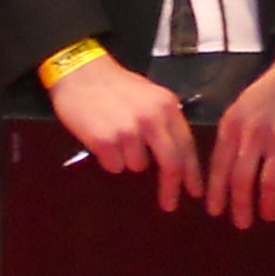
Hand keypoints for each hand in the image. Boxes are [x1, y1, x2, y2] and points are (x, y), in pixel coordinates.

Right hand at [49, 53, 205, 211]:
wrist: (79, 71)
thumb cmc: (114, 85)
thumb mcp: (149, 95)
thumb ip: (164, 121)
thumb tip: (177, 156)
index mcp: (166, 106)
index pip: (187, 145)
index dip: (192, 172)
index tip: (195, 191)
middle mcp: (152, 119)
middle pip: (171, 163)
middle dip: (171, 187)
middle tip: (169, 204)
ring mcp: (129, 131)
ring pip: (137, 165)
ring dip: (127, 159)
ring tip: (115, 136)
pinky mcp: (106, 141)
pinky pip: (114, 166)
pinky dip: (108, 158)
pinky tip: (101, 138)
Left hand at [206, 55, 274, 228]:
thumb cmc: (272, 89)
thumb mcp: (243, 105)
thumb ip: (234, 133)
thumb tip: (226, 169)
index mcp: (233, 124)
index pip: (219, 166)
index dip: (217, 192)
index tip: (215, 211)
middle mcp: (253, 133)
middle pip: (241, 180)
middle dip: (240, 206)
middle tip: (241, 223)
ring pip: (268, 183)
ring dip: (267, 204)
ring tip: (268, 215)